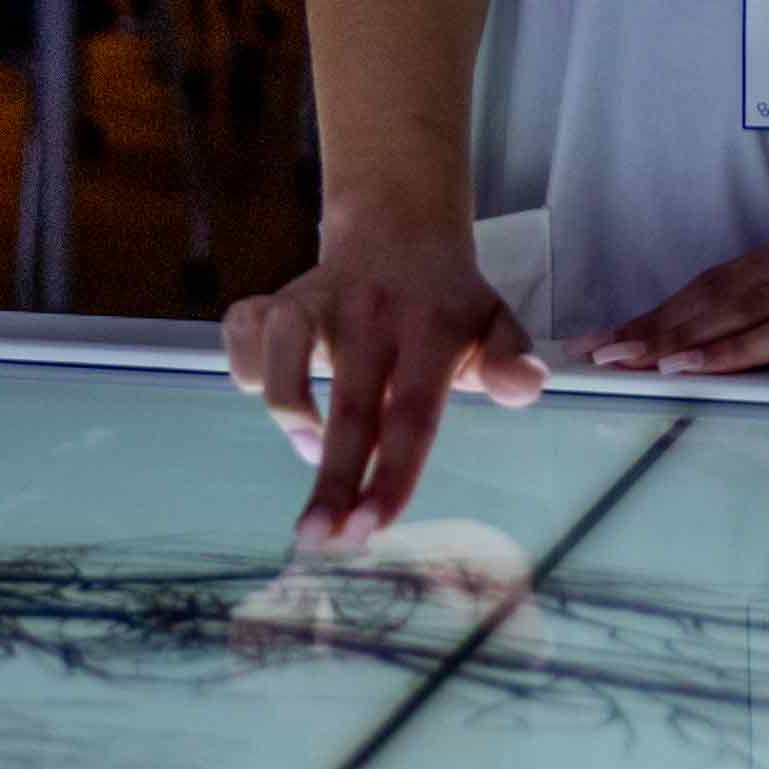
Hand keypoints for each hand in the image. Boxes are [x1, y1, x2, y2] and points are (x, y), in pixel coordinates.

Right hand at [221, 227, 541, 555]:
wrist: (400, 227)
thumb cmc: (447, 304)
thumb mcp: (496, 325)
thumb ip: (512, 363)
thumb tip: (527, 386)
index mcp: (430, 328)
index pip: (413, 414)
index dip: (391, 475)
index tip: (371, 531)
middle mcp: (370, 314)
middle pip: (349, 408)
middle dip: (331, 482)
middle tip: (316, 540)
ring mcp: (317, 300)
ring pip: (281, 364)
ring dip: (291, 419)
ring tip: (311, 447)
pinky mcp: (277, 295)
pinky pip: (241, 334)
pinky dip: (244, 368)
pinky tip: (271, 386)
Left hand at [568, 219, 768, 378]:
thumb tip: (720, 354)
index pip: (721, 281)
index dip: (663, 309)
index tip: (615, 336)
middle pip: (719, 290)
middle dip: (654, 323)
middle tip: (600, 353)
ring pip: (744, 309)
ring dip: (680, 339)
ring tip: (630, 361)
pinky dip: (735, 351)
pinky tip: (696, 366)